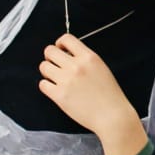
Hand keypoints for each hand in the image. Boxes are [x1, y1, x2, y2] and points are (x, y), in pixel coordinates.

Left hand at [37, 35, 148, 154]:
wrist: (112, 116)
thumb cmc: (110, 95)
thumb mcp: (101, 68)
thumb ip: (84, 59)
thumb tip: (66, 55)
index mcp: (88, 57)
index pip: (66, 38)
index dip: (60, 43)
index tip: (61, 51)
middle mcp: (76, 66)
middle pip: (49, 51)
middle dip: (50, 57)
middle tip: (56, 66)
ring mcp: (66, 81)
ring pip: (43, 66)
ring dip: (48, 72)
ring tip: (56, 79)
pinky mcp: (59, 95)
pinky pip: (42, 84)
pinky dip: (47, 86)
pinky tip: (56, 90)